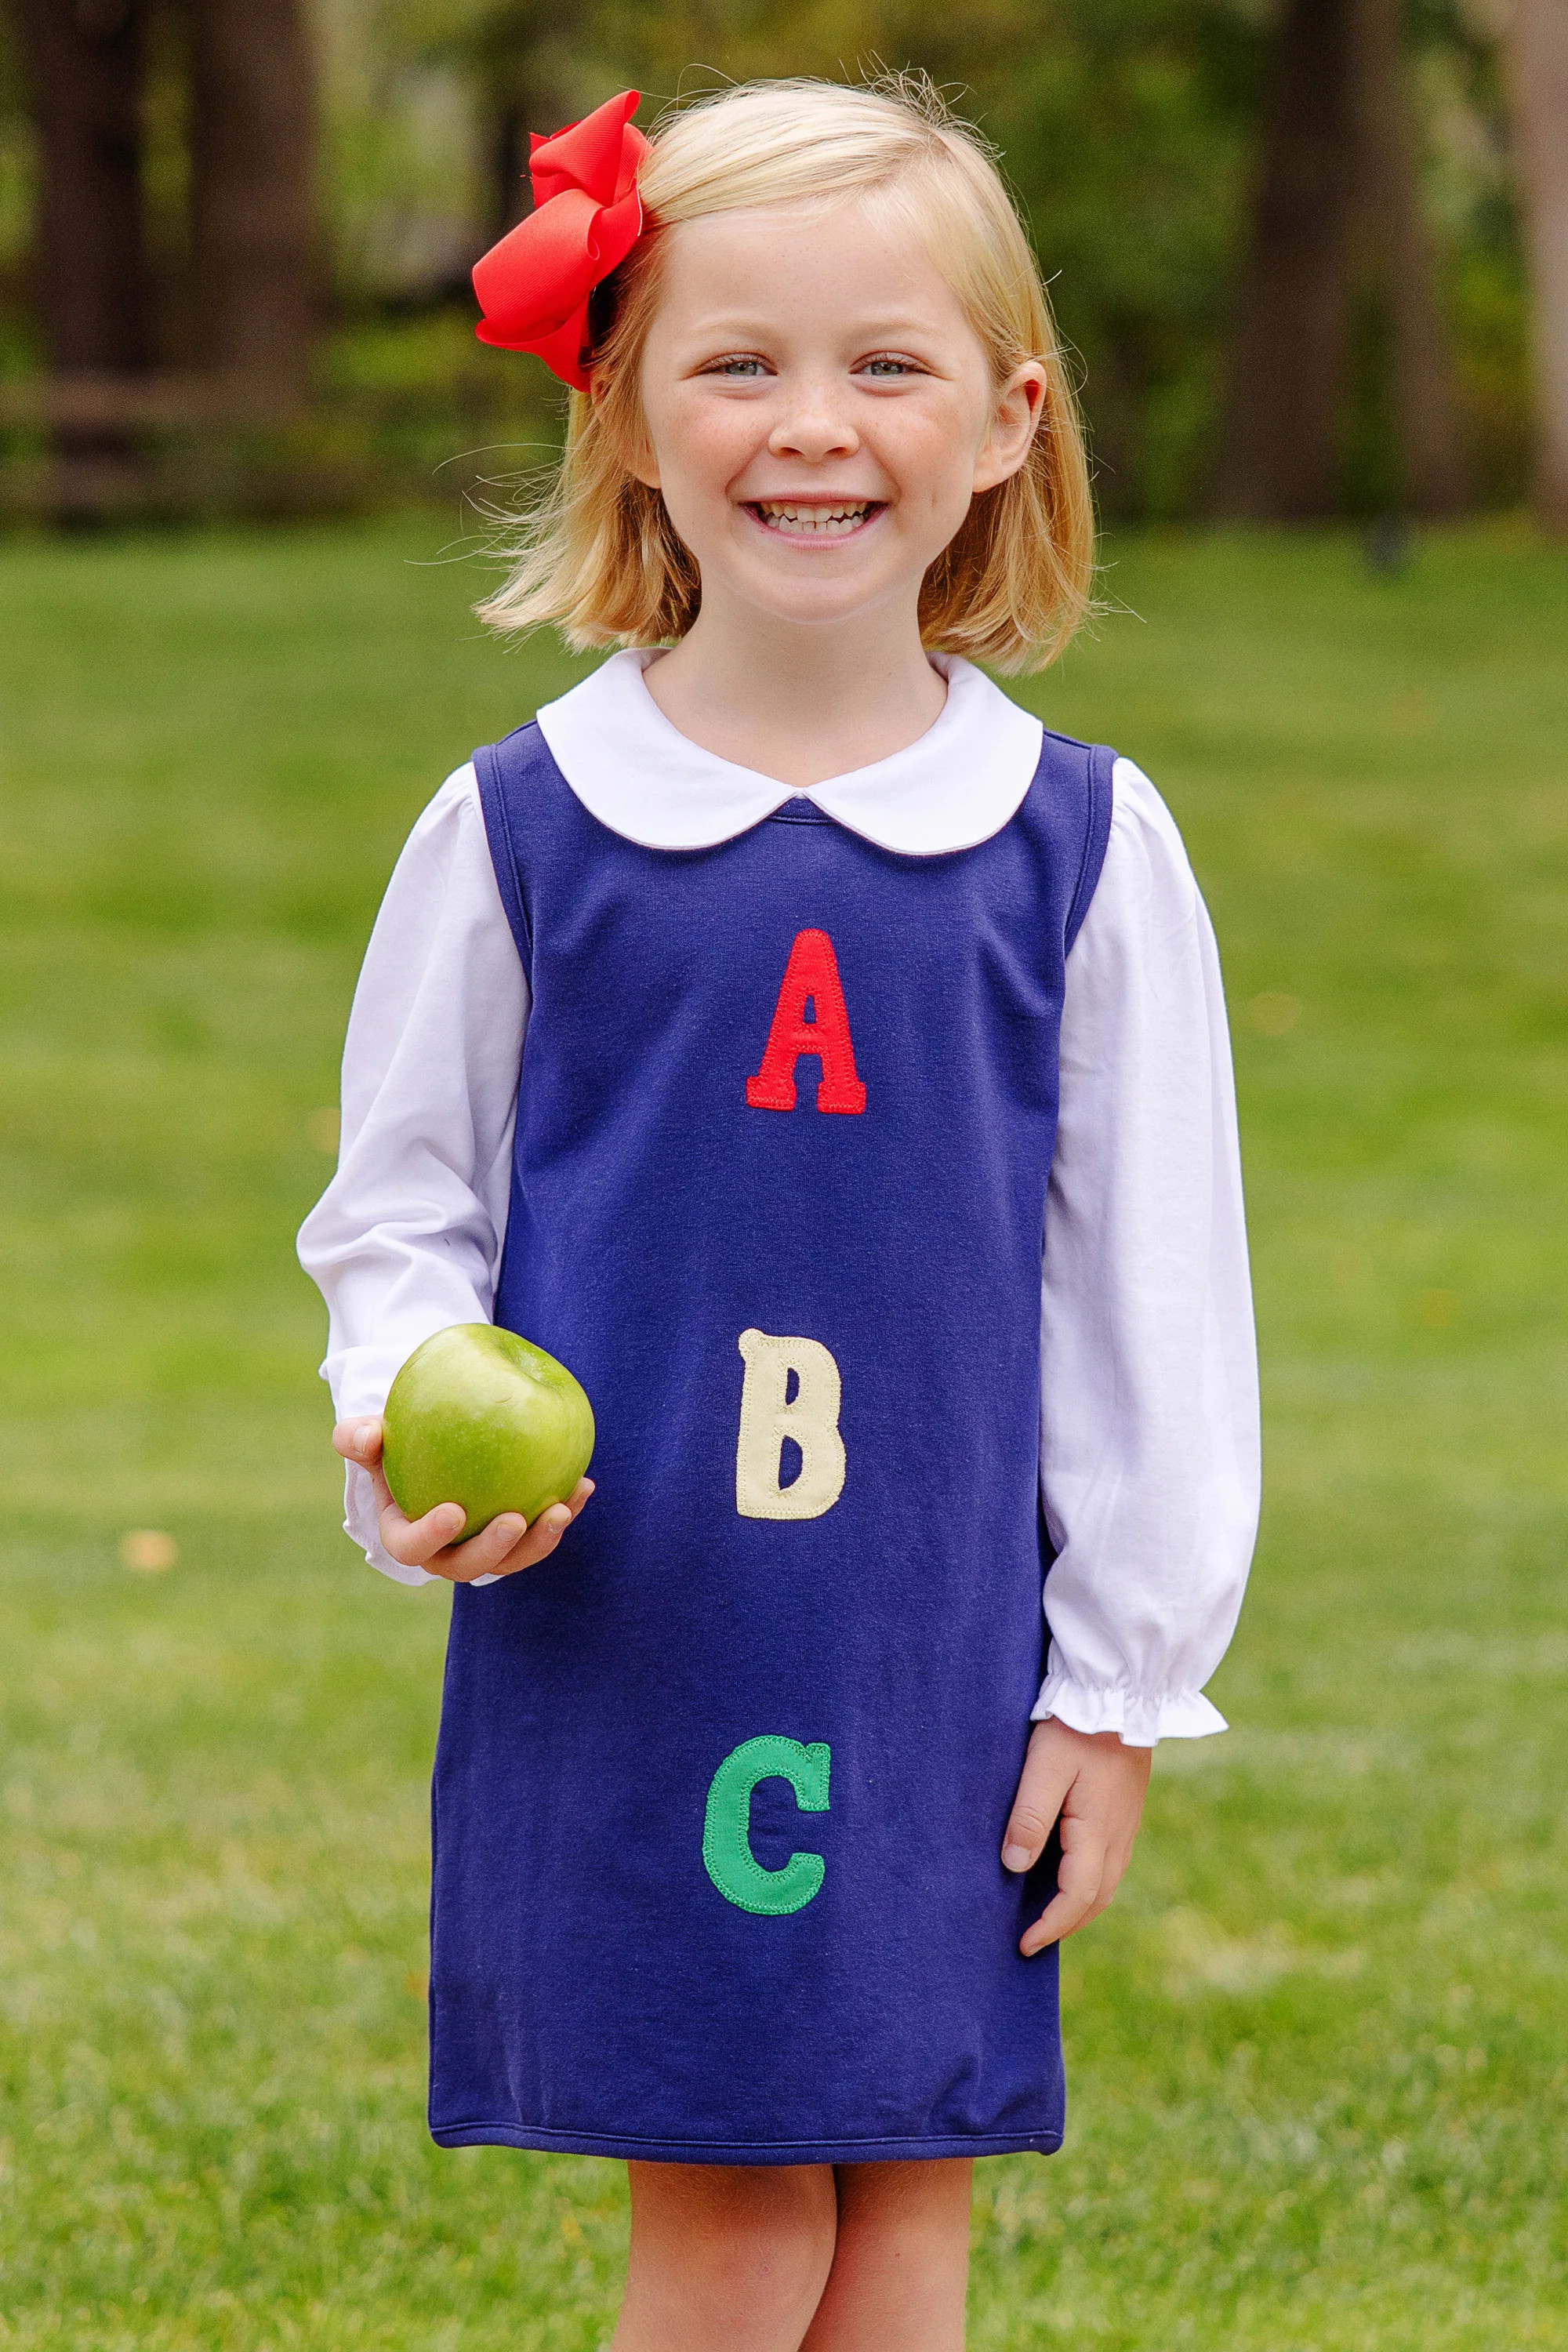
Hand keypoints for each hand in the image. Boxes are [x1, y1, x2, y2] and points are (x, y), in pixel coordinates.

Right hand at [332, 1415, 593, 1583]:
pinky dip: (564, 1511)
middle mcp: (445, 1554)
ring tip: (562, 1508)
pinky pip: (542, 1532)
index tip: (454, 1510)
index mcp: (405, 1536)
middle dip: (494, 1550)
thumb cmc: (397, 1442)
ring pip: (513, 1559)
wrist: (433, 1451)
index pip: (412, 1547)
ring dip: (541, 1540)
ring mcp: (484, 1550)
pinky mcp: (517, 1540)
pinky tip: (585, 1484)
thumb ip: (358, 1437)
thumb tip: (367, 1435)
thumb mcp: (372, 1436)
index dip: (431, 1536)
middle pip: (468, 1566)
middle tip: (515, 1519)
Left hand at [1002, 1719, 1150, 1955]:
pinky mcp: (1127, 1809)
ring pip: (1107, 1882)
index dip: (1051, 1925)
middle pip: (1096, 1898)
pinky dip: (1090, 1882)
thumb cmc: (1076, 1727)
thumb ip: (1029, 1817)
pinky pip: (1111, 1861)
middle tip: (1033, 1939)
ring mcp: (1127, 1823)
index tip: (1024, 1945)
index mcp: (1098, 1832)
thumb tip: (1013, 1866)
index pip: (1076, 1897)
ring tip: (1049, 1916)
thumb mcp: (1045, 1767)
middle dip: (1066, 1924)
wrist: (1120, 1692)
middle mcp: (1119, 1835)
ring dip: (1080, 1906)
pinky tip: (1070, 1874)